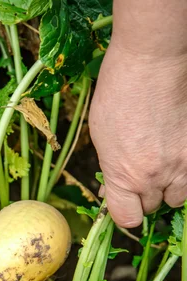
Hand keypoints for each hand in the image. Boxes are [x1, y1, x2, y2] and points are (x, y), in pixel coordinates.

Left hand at [89, 42, 186, 227]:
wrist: (151, 62)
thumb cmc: (118, 93)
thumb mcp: (100, 137)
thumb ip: (110, 170)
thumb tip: (111, 189)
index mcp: (125, 176)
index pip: (127, 218)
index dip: (124, 213)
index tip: (123, 203)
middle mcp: (156, 177)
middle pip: (152, 207)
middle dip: (144, 195)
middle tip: (139, 172)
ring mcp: (183, 164)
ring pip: (178, 196)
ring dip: (168, 187)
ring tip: (160, 163)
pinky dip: (184, 171)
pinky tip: (174, 152)